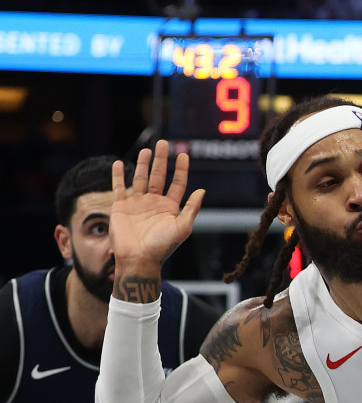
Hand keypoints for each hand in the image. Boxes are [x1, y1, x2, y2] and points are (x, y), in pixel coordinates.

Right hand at [110, 139, 204, 266]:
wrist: (138, 258)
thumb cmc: (162, 246)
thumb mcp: (182, 227)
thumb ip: (191, 208)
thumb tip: (202, 190)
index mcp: (170, 207)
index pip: (177, 183)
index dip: (180, 170)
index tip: (183, 155)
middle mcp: (154, 203)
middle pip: (158, 176)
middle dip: (161, 160)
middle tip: (163, 143)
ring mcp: (137, 204)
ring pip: (140, 178)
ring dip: (143, 164)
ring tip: (147, 150)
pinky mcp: (121, 207)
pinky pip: (119, 187)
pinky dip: (118, 175)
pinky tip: (119, 163)